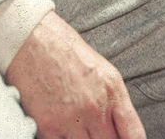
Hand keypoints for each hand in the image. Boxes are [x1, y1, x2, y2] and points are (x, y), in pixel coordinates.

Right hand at [5, 11, 145, 138]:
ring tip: (73, 124)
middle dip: (102, 137)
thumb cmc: (61, 46)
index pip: (134, 135)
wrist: (30, 37)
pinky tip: (58, 127)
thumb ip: (110, 100)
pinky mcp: (49, 127)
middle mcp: (96, 107)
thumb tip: (115, 125)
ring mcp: (73, 119)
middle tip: (92, 131)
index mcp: (112, 89)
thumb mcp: (98, 68)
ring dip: (81, 138)